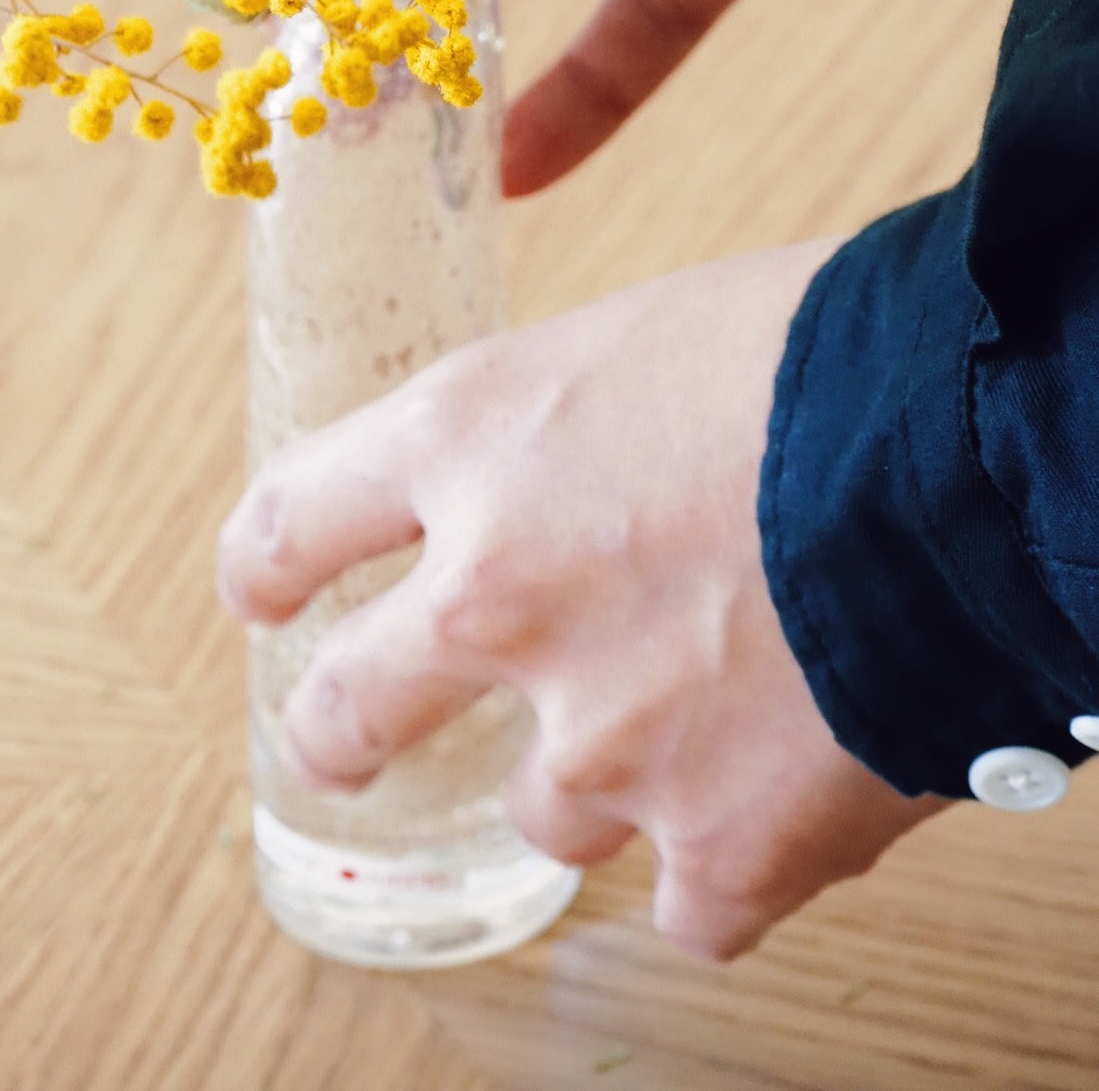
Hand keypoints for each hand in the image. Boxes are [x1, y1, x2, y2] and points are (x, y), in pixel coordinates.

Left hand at [217, 242, 942, 959]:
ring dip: (602, 772)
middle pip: (352, 706)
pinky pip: (688, 903)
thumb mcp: (642, 342)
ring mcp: (602, 737)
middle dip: (342, 728)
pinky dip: (725, 858)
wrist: (981, 439)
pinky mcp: (723, 845)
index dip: (267, 565)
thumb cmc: (827, 347)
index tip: (263, 591)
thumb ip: (562, 435)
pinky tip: (778, 802)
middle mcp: (499, 597)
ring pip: (546, 811)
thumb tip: (574, 485)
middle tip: (348, 741)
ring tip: (696, 714)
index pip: (295, 518)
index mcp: (471, 440)